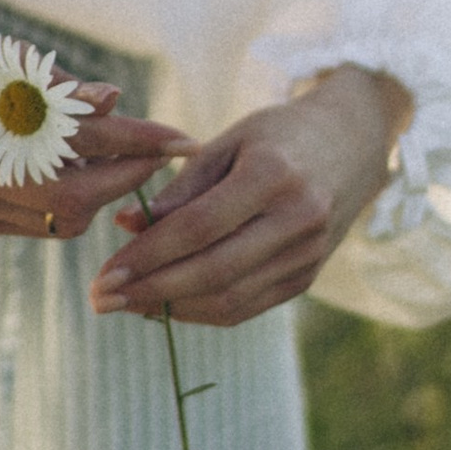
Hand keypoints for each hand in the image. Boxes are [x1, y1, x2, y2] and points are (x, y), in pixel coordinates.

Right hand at [0, 24, 188, 238]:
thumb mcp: (5, 57)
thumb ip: (59, 87)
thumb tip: (115, 102)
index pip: (79, 137)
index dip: (136, 139)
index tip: (182, 139)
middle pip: (74, 196)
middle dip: (124, 177)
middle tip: (159, 152)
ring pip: (63, 218)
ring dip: (101, 192)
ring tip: (122, 158)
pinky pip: (42, 222)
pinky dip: (72, 201)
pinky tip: (83, 173)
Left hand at [91, 66, 409, 327]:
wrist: (350, 146)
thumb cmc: (277, 136)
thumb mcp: (229, 141)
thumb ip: (180, 188)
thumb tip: (125, 228)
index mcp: (273, 176)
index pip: (198, 228)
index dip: (147, 256)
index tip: (103, 272)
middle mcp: (297, 220)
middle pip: (212, 271)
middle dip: (149, 291)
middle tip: (100, 300)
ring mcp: (307, 255)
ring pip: (229, 300)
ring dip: (170, 309)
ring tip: (125, 305)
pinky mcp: (307, 278)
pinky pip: (246, 307)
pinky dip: (200, 312)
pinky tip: (163, 305)